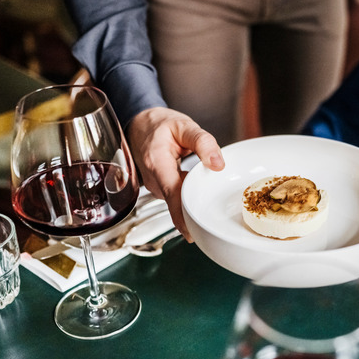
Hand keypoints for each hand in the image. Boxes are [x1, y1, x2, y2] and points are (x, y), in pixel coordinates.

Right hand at [125, 107, 224, 241]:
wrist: (139, 126)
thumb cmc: (158, 126)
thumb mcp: (183, 125)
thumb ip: (202, 142)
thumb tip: (218, 164)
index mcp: (157, 163)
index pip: (171, 194)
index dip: (181, 216)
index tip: (192, 232)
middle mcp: (154, 180)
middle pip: (178, 203)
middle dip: (197, 209)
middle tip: (218, 207)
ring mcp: (157, 187)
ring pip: (179, 201)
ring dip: (195, 199)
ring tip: (209, 188)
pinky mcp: (161, 190)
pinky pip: (178, 198)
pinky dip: (190, 194)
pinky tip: (198, 186)